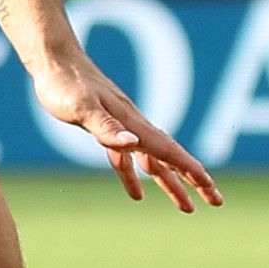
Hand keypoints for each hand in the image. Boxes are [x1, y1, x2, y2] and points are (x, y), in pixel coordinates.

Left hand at [30, 52, 222, 211]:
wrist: (52, 60)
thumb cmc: (64, 83)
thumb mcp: (82, 108)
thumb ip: (106, 127)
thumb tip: (133, 143)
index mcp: (132, 123)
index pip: (168, 151)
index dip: (190, 170)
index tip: (211, 188)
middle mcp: (132, 126)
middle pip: (170, 158)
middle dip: (194, 181)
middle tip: (216, 201)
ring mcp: (120, 127)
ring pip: (153, 161)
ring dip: (170, 183)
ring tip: (187, 207)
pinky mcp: (104, 128)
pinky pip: (126, 158)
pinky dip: (133, 176)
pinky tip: (136, 194)